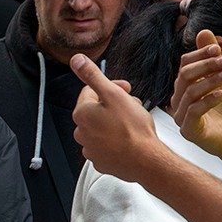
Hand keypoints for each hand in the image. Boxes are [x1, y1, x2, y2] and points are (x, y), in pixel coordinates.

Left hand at [71, 54, 162, 181]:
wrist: (145, 161)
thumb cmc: (132, 130)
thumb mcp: (113, 94)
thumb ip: (93, 76)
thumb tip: (76, 60)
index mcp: (82, 114)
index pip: (91, 91)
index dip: (111, 87)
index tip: (126, 89)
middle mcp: (81, 132)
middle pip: (96, 109)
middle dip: (114, 104)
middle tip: (132, 105)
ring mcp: (90, 148)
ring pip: (102, 126)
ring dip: (116, 121)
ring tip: (133, 123)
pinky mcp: (101, 161)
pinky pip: (107, 143)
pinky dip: (116, 138)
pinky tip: (129, 138)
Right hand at [169, 30, 221, 162]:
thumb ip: (211, 56)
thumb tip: (204, 31)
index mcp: (184, 88)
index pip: (184, 65)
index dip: (200, 55)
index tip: (218, 49)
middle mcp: (178, 102)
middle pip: (184, 76)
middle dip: (206, 65)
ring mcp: (181, 118)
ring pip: (189, 92)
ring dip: (211, 80)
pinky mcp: (189, 132)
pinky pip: (192, 112)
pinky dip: (207, 100)